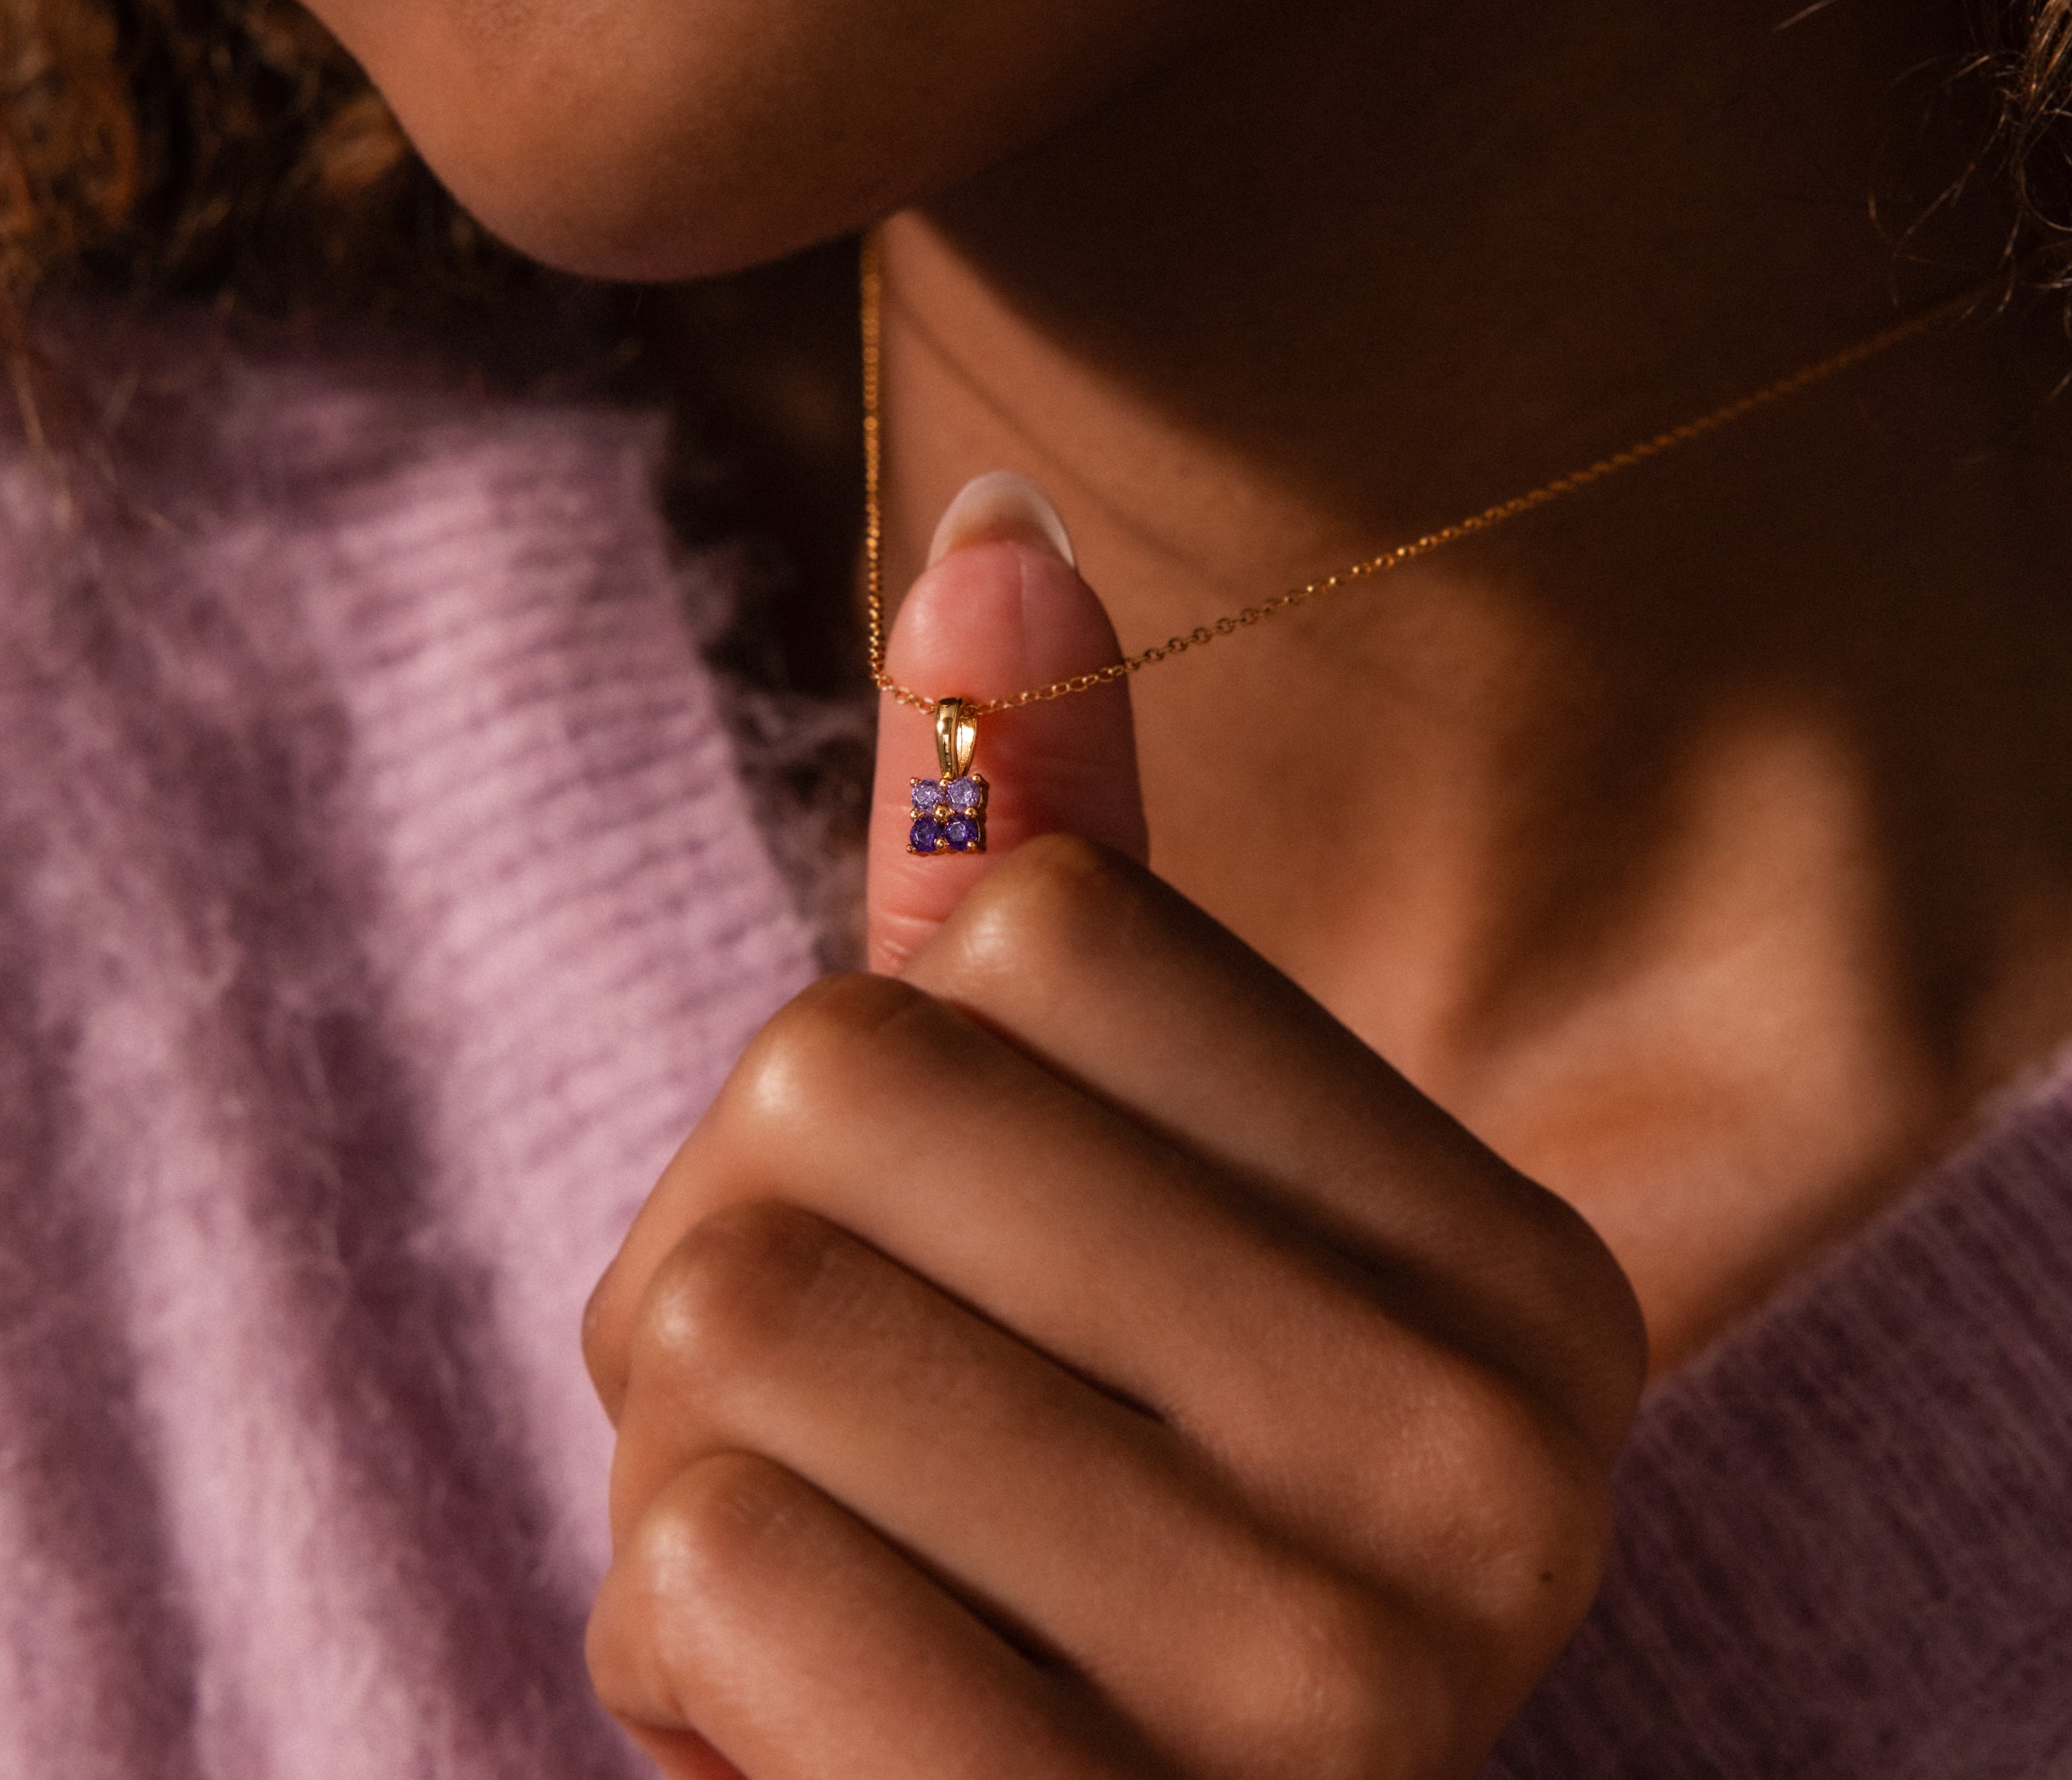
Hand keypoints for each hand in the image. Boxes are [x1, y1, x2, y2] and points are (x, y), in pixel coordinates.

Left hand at [582, 482, 1644, 1779]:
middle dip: (740, 1249)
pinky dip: (670, 1636)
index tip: (967, 1234)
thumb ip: (1067, 876)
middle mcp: (1482, 1479)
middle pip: (839, 1094)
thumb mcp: (1117, 1200)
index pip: (1027, 926)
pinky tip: (815, 1715)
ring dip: (690, 1452)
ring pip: (732, 1329)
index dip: (892, 1055)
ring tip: (849, 1564)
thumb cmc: (1086, 1502)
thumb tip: (992, 524)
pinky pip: (701, 1572)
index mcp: (1515, 1276)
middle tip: (857, 1417)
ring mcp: (1317, 1700)